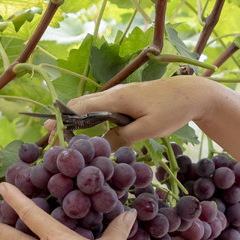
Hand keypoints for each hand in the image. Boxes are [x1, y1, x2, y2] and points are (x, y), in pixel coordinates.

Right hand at [63, 75, 220, 147]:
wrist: (191, 93)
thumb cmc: (172, 109)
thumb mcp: (148, 129)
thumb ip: (123, 137)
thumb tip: (101, 147)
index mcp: (115, 98)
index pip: (81, 107)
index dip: (63, 120)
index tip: (48, 132)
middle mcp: (112, 94)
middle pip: (80, 106)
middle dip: (63, 122)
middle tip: (49, 141)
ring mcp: (118, 97)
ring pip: (89, 108)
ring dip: (75, 122)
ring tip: (62, 140)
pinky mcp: (125, 102)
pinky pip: (101, 111)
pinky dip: (89, 121)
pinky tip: (86, 135)